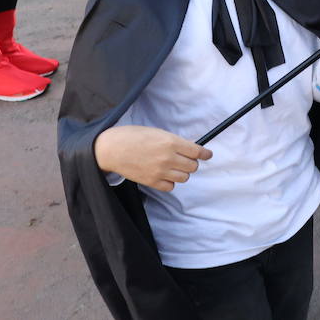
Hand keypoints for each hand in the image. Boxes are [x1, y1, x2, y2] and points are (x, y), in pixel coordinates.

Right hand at [93, 125, 211, 190]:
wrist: (111, 149)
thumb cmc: (133, 136)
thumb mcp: (158, 132)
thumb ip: (175, 141)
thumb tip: (191, 146)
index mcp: (171, 142)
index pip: (197, 152)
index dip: (204, 153)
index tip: (207, 154)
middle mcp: (168, 158)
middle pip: (193, 166)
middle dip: (191, 162)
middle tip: (185, 159)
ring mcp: (160, 171)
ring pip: (184, 177)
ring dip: (182, 172)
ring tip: (174, 167)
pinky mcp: (151, 182)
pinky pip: (170, 186)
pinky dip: (170, 182)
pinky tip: (165, 175)